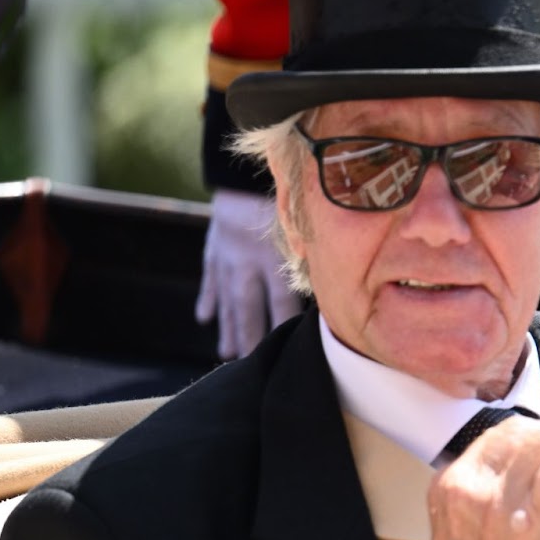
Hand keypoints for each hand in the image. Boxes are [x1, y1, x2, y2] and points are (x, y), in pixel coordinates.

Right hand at [194, 189, 302, 357]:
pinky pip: (209, 277)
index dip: (283, 326)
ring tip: (227, 353)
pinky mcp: (212, 249)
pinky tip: (203, 318)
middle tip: (247, 363)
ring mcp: (227, 258)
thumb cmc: (289, 200)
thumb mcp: (304, 227)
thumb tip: (336, 286)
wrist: (246, 176)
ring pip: (227, 299)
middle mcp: (248, 262)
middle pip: (248, 308)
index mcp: (274, 258)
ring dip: (227, 327)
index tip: (288, 349)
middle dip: (250, 336)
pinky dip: (206, 298)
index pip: (281, 301)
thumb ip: (313, 257)